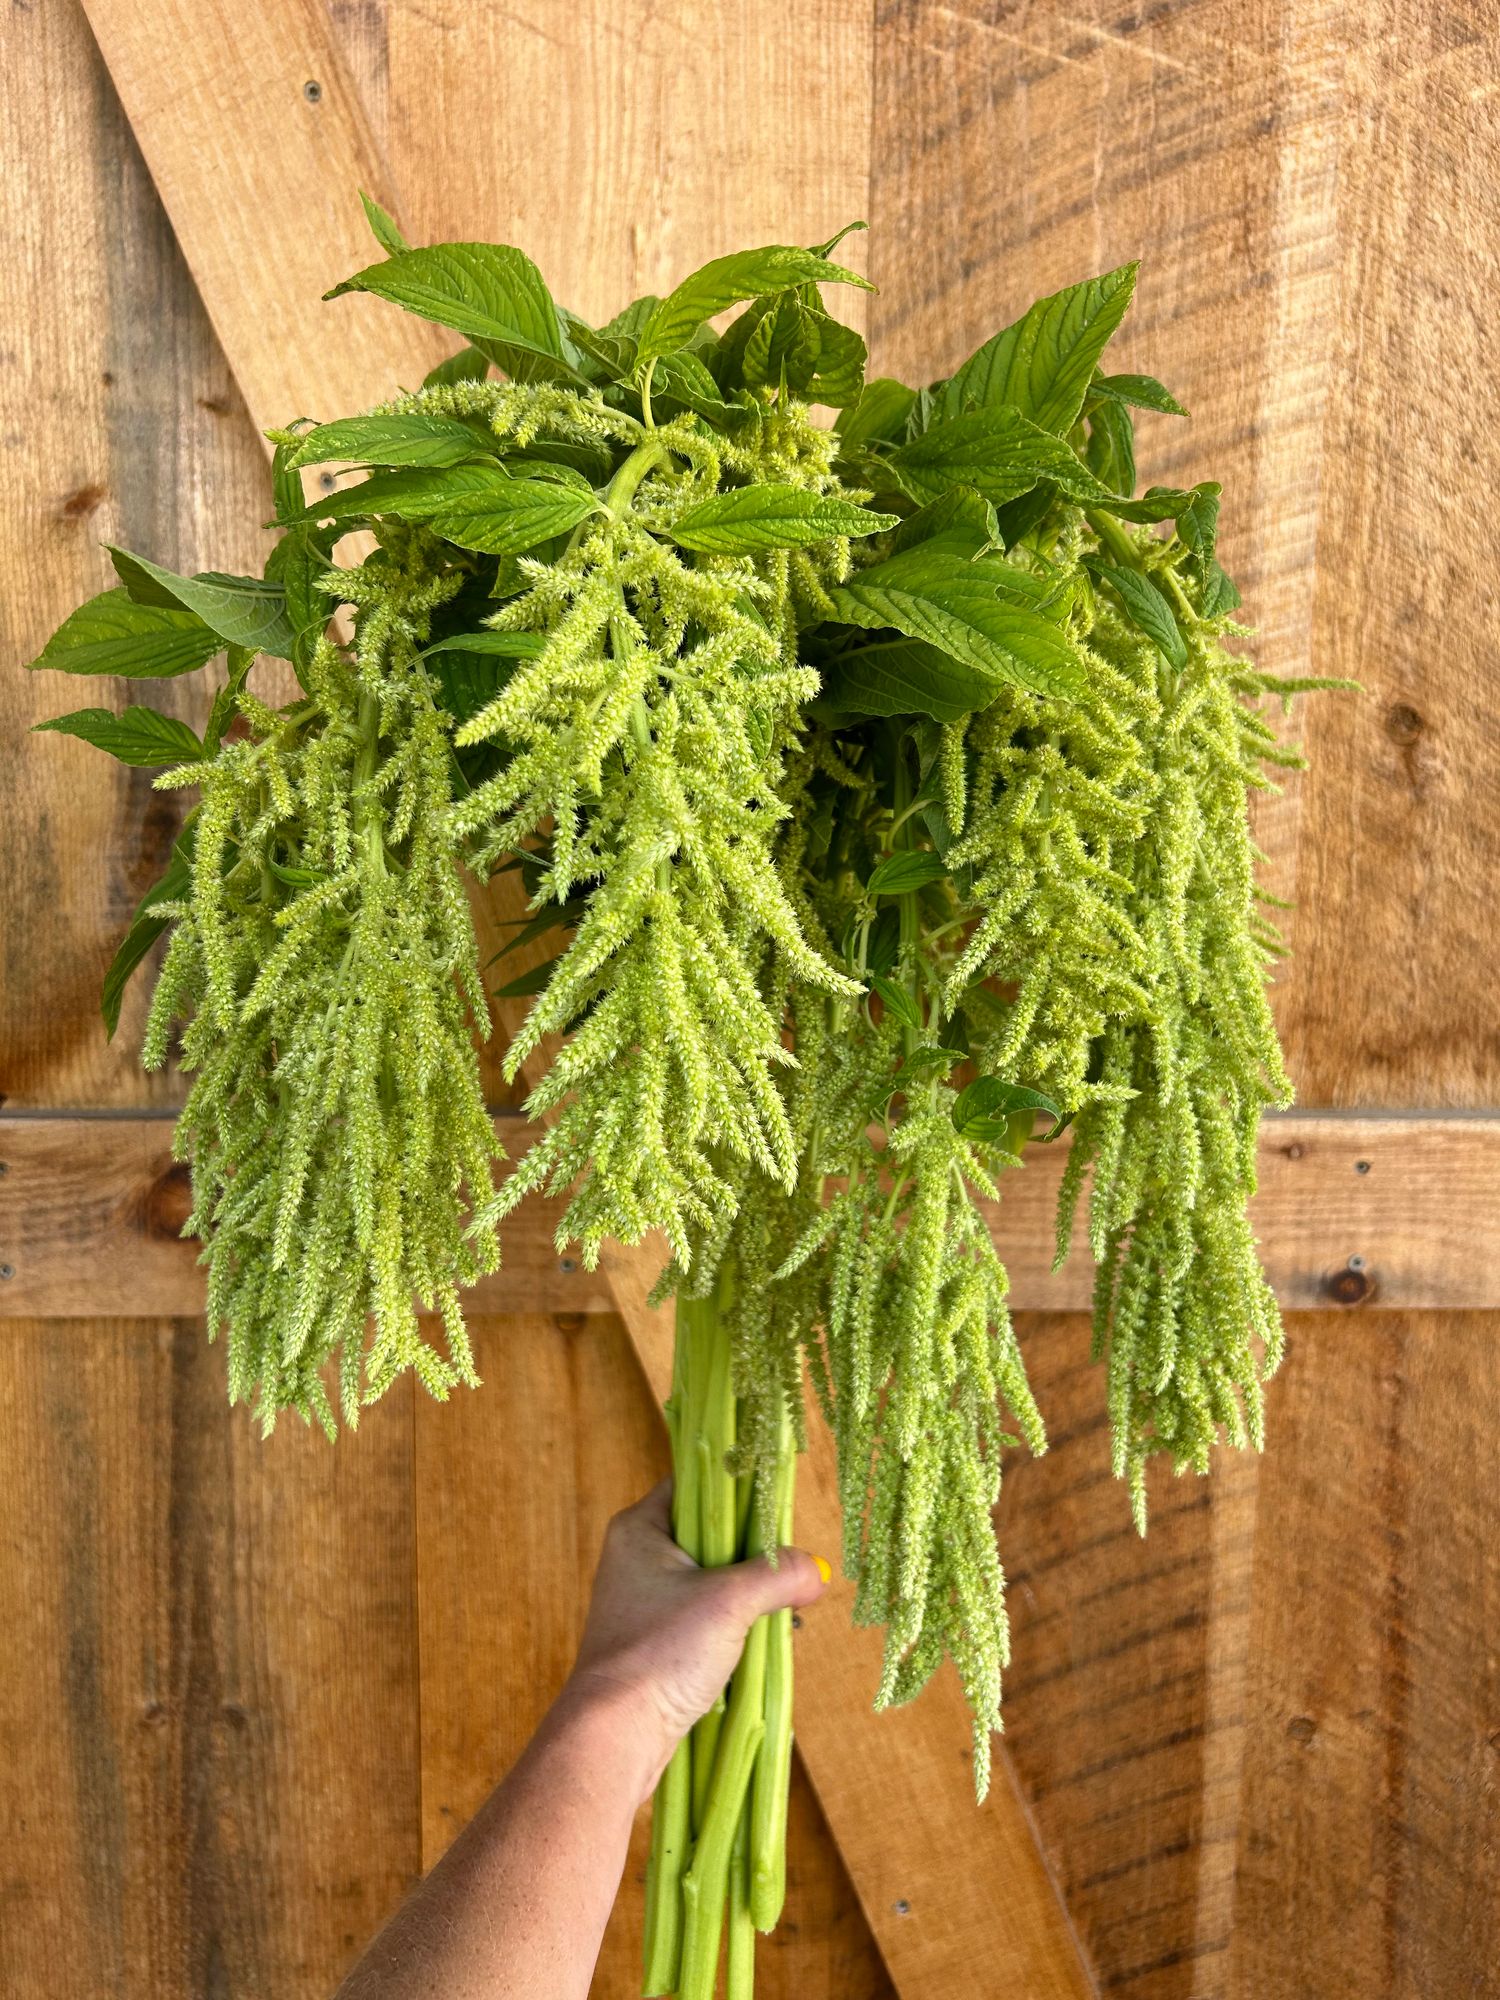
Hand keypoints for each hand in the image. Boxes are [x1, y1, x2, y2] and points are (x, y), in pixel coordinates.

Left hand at [561, 1480, 828, 1801]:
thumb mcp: (730, 1602)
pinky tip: (764, 1639)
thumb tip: (818, 1571)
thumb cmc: (662, 1651)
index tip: (781, 1511)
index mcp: (641, 1527)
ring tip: (784, 1612)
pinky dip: (736, 1624)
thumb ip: (778, 1575)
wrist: (616, 1734)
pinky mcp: (657, 1638)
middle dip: (756, 1555)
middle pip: (713, 1533)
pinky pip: (706, 1615)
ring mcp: (646, 1599)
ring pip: (714, 1578)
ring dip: (751, 1595)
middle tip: (790, 1569)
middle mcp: (638, 1555)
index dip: (742, 1493)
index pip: (698, 1484)